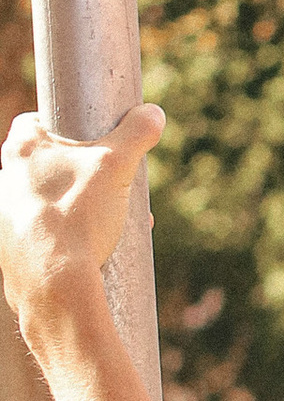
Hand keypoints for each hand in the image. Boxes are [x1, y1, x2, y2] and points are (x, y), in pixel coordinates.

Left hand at [0, 105, 162, 334]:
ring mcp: (3, 217)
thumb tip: (153, 114)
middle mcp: (3, 179)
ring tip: (107, 224)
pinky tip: (88, 250)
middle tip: (110, 187)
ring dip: (72, 206)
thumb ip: (137, 133)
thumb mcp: (117, 165)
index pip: (33, 121)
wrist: (55, 285)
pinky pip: (39, 235)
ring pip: (44, 201)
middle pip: (44, 164)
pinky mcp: (9, 249)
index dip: (64, 127)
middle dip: (79, 173)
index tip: (91, 142)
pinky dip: (61, 238)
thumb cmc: (78, 218)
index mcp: (20, 150)